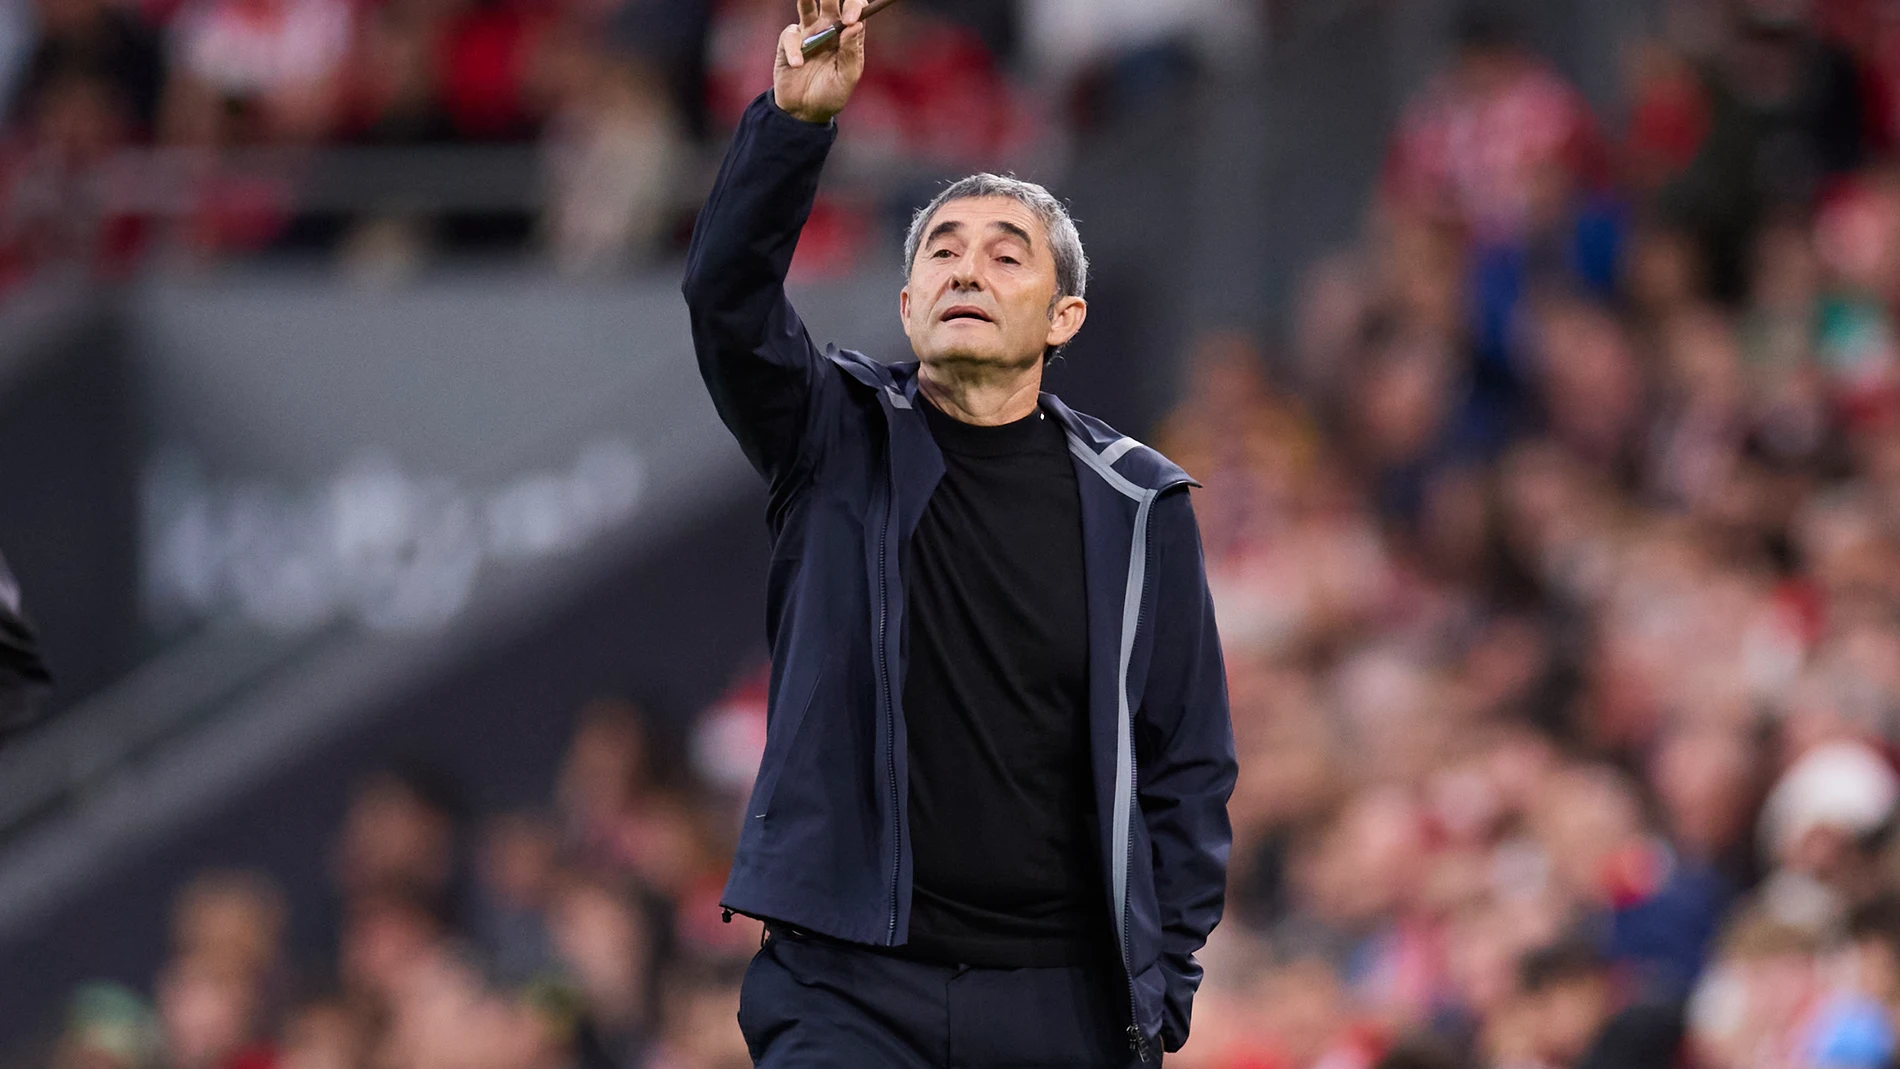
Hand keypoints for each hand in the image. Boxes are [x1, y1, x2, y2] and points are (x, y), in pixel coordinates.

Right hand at [773, 0, 867, 124]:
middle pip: (830, 1)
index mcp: (847, 35)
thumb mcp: (846, 78)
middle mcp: (828, 29)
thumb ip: (851, 52)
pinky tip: (798, 65)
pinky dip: (793, 49)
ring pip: (806, 5)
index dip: (853, 7)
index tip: (850, 20)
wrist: (805, 112)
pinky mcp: (789, 43)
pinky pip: (790, 36)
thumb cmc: (831, 95)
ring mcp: (808, 33)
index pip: (855, 9)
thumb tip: (855, 25)